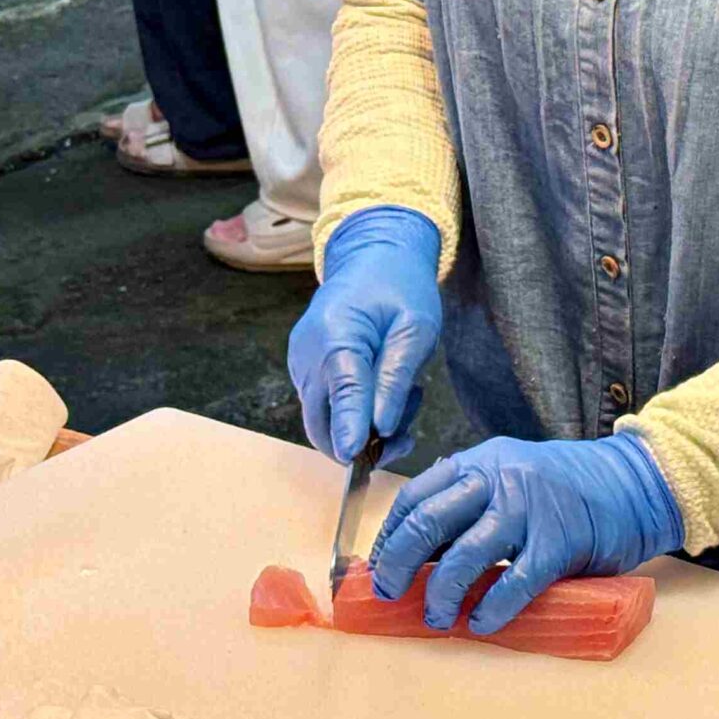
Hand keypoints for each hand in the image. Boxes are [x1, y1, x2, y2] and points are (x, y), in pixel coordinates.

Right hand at [288, 206, 440, 466]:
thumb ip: (397, 376)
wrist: (371, 259)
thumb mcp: (417, 327)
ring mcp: (301, 364)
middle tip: (407, 437)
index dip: (350, 428)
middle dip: (361, 442)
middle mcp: (308, 353)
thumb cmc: (400, 288)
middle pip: (322, 420)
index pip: (342, 390)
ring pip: (324, 420)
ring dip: (364, 428)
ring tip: (407, 398)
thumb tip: (382, 427)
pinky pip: (326, 407)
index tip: (356, 459)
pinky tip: (386, 391)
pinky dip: (355, 413)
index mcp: (336, 334)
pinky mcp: (304, 371)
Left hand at [366, 434, 682, 633]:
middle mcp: (500, 481)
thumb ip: (474, 498)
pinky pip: (514, 583)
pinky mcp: (559, 544)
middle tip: (390, 594)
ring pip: (464, 556)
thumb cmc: (571, 488)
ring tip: (438, 616)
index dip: (389, 536)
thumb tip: (422, 546)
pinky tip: (482, 624)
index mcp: (482, 463)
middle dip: (398, 565)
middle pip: (429, 523)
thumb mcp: (514, 475)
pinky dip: (491, 610)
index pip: (417, 496)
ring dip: (441, 594)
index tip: (377, 567)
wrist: (637, 483)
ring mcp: (530, 511)